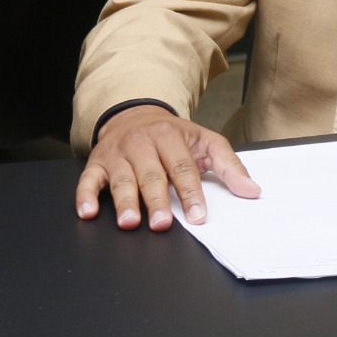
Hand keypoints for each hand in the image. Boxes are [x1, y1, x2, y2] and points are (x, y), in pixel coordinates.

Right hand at [75, 105, 259, 230]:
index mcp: (171, 136)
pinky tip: (88, 212)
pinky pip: (88, 180)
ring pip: (121, 179)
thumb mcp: (205, 142)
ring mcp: (118, 153)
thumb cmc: (173, 135)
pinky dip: (85, 195)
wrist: (135, 113)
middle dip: (158, 200)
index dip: (191, 193)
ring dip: (124, 202)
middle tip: (163, 223)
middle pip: (151, 175)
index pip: (183, 167)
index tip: (198, 216)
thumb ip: (229, 166)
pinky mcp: (96, 162)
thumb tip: (251, 190)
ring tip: (130, 222)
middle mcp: (142, 143)